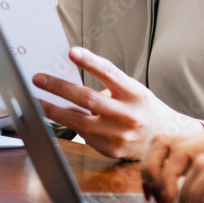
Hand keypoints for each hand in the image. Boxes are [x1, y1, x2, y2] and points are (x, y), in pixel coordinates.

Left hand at [31, 47, 203, 159]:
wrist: (166, 139)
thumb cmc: (143, 108)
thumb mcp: (132, 90)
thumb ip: (107, 85)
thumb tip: (70, 82)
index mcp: (134, 93)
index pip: (109, 73)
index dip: (90, 62)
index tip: (71, 52)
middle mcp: (128, 114)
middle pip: (88, 99)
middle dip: (59, 88)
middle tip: (39, 78)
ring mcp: (120, 135)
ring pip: (80, 121)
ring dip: (55, 111)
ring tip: (38, 101)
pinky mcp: (112, 150)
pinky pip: (85, 136)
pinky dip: (71, 126)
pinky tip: (60, 118)